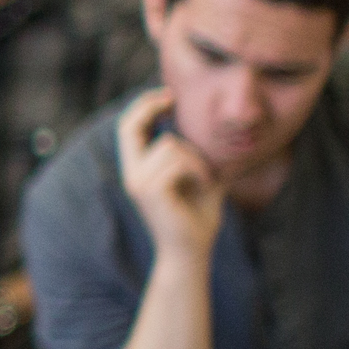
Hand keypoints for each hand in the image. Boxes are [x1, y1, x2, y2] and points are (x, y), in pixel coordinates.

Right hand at [117, 90, 223, 261]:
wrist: (192, 254)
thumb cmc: (198, 219)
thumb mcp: (202, 180)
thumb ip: (200, 157)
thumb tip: (221, 132)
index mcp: (137, 171)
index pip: (127, 129)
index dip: (142, 107)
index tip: (166, 95)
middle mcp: (131, 175)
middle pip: (133, 127)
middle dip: (152, 109)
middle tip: (171, 98)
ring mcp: (138, 183)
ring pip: (169, 145)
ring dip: (196, 158)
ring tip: (206, 178)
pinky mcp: (152, 191)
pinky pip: (179, 162)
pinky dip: (198, 171)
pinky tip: (205, 186)